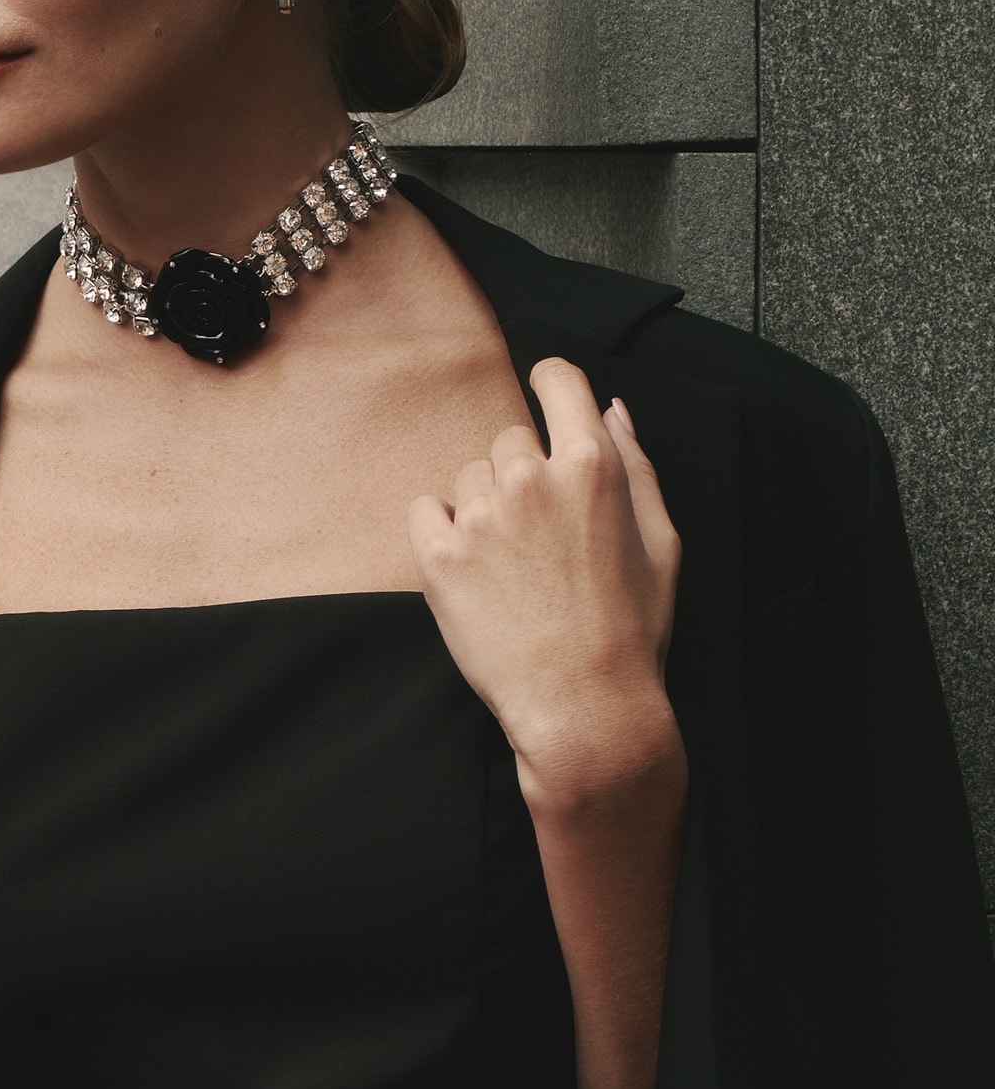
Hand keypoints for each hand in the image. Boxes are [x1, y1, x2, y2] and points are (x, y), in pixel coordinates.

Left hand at [408, 358, 682, 810]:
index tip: (543, 390)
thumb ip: (636, 464)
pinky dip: (440, 533)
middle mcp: (531, 479)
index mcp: (592, 467)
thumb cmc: (630, 629)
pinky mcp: (438, 555)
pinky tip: (472, 572)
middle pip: (510, 439)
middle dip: (522, 474)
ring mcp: (480, 515)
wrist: (583, 707)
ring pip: (469, 477)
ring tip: (513, 569)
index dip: (550, 381)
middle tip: (541, 537)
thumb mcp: (662, 541)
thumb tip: (612, 409)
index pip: (559, 382)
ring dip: (484, 508)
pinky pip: (425, 510)